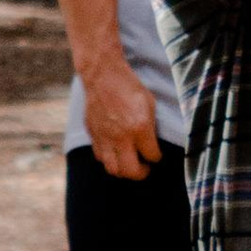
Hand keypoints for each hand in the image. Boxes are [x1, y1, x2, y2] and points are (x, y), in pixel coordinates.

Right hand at [82, 60, 162, 179]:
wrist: (103, 76)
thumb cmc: (130, 87)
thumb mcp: (150, 104)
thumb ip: (151, 127)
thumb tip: (151, 143)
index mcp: (140, 128)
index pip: (152, 156)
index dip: (157, 157)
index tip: (156, 155)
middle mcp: (121, 137)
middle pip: (131, 171)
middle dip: (141, 174)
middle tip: (144, 169)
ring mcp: (105, 137)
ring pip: (113, 169)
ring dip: (123, 170)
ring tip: (129, 164)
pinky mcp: (93, 135)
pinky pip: (100, 156)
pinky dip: (108, 159)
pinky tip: (115, 151)